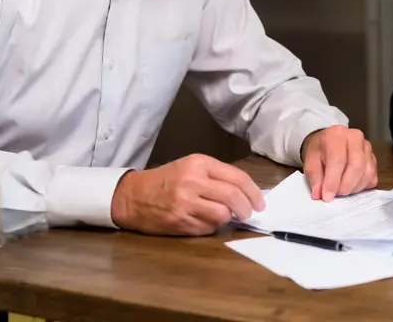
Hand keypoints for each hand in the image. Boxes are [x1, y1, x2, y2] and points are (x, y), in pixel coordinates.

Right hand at [110, 153, 264, 235]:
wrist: (133, 196)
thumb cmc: (166, 180)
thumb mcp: (190, 167)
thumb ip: (216, 177)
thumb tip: (246, 193)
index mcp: (198, 163)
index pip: (236, 177)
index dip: (253, 192)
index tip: (260, 202)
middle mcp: (192, 181)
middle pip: (232, 197)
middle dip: (246, 208)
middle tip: (249, 213)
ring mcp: (185, 203)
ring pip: (222, 215)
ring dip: (228, 219)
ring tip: (223, 216)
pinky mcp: (180, 222)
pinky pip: (208, 228)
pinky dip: (212, 227)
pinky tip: (205, 221)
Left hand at [301, 125, 377, 201]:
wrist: (328, 142)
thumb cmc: (320, 150)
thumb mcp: (310, 160)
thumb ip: (314, 176)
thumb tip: (319, 193)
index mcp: (337, 135)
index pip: (338, 160)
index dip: (333, 181)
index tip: (327, 196)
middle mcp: (356, 137)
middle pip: (357, 165)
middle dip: (346, 186)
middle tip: (336, 194)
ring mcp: (367, 147)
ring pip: (367, 172)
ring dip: (354, 187)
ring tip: (342, 189)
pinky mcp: (374, 158)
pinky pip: (373, 177)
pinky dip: (363, 186)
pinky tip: (351, 185)